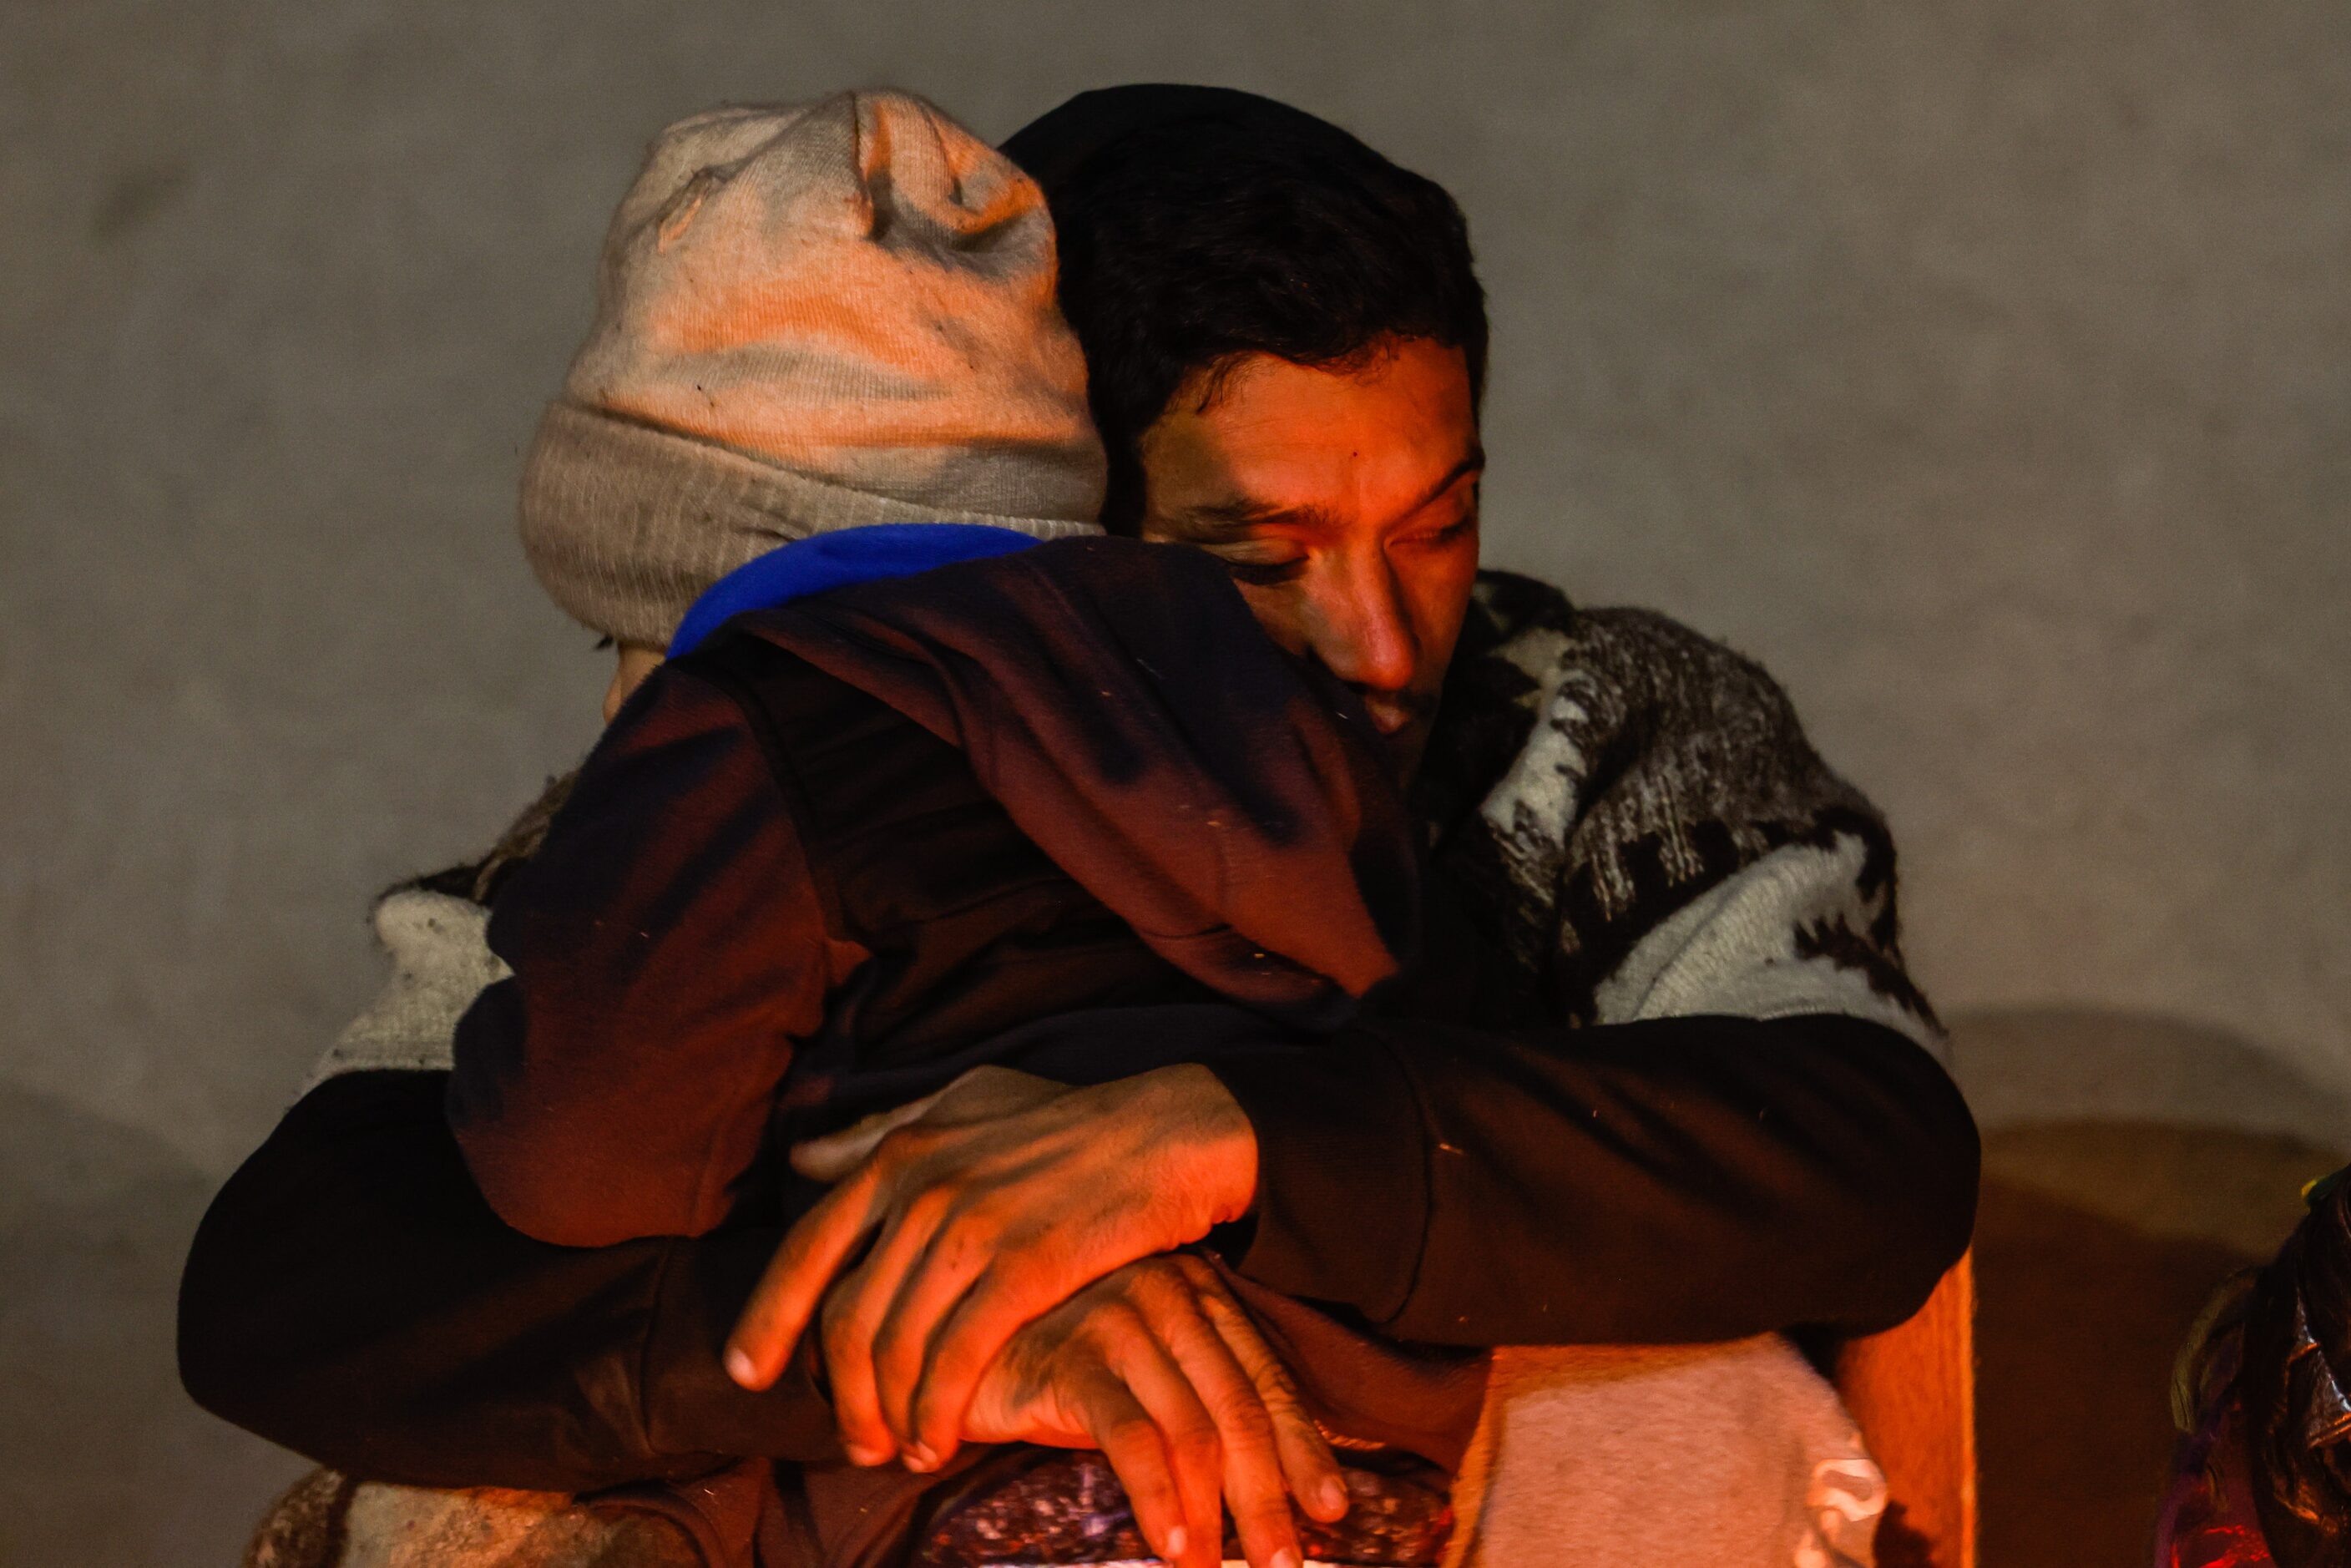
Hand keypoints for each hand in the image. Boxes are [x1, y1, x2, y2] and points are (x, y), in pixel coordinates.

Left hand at [724, 1063, 1259, 1473]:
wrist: (1170, 1131)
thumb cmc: (1067, 1121)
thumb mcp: (965, 1103)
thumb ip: (881, 1131)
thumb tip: (805, 1160)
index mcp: (902, 1152)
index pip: (806, 1249)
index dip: (766, 1319)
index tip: (746, 1374)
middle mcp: (924, 1188)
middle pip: (848, 1318)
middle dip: (840, 1396)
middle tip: (852, 1443)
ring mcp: (974, 1227)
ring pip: (898, 1348)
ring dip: (889, 1417)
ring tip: (901, 1453)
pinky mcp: (1027, 1267)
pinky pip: (957, 1360)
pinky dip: (939, 1413)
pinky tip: (942, 1442)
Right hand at [964, 1253, 1348, 1567]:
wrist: (952, 1336)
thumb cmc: (1053, 1357)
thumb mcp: (1138, 1365)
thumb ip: (1192, 1395)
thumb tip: (1263, 1482)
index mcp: (1198, 1292)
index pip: (1266, 1380)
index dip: (1304, 1450)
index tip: (1329, 1510)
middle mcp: (1168, 1295)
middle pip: (1240, 1411)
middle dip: (1269, 1497)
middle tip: (1284, 1562)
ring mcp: (1120, 1322)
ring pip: (1196, 1430)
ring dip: (1216, 1514)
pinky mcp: (1072, 1359)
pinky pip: (1133, 1437)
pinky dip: (1160, 1498)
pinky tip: (1170, 1543)